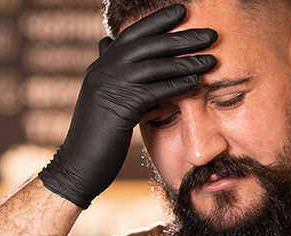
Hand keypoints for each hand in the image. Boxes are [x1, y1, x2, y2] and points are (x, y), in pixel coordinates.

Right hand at [38, 4, 216, 207]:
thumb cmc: (97, 135)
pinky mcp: (120, 108)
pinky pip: (155, 91)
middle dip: (181, 37)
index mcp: (101, 66)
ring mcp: (109, 88)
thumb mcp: (102, 97)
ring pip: (155, 66)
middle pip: (148, 45)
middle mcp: (103, 71)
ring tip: (212, 60)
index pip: (132, 34)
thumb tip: (106, 43)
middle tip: (210, 34)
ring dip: (187, 62)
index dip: (157, 20)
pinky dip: (177, 85)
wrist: (79, 165)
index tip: (182, 11)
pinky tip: (197, 83)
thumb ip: (111, 72)